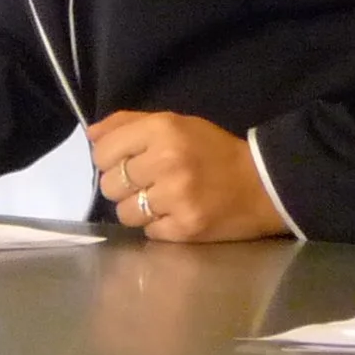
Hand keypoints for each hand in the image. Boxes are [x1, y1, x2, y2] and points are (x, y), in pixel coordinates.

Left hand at [90, 110, 289, 242]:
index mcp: (162, 130)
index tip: (123, 162)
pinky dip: (157, 225)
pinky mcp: (185, 228)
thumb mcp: (175, 123)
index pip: (103, 151)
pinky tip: (175, 214)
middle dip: (122, 186)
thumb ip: (129, 124)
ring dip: (137, 208)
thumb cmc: (214, 151)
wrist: (264, 185)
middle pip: (109, 184)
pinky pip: (147, 231)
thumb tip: (90, 135)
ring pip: (123, 212)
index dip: (108, 159)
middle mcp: (166, 162)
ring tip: (160, 200)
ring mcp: (175, 198)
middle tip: (145, 183)